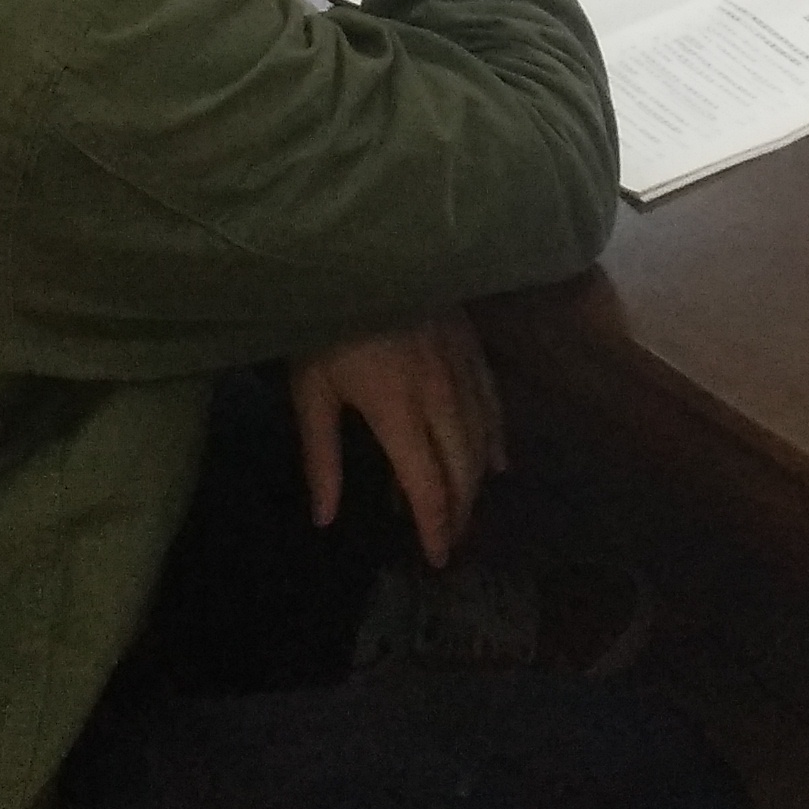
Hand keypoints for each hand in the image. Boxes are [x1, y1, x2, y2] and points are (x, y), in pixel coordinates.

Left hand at [291, 311, 505, 565]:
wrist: (355, 251)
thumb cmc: (322, 322)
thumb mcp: (309, 391)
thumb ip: (322, 457)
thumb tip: (325, 519)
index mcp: (397, 411)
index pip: (427, 484)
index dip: (435, 526)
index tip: (439, 557)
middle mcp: (439, 395)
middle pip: (462, 467)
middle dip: (460, 510)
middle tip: (451, 539)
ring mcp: (460, 367)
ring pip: (483, 437)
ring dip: (478, 480)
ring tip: (468, 508)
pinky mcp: (469, 344)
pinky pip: (493, 401)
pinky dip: (497, 436)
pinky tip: (499, 460)